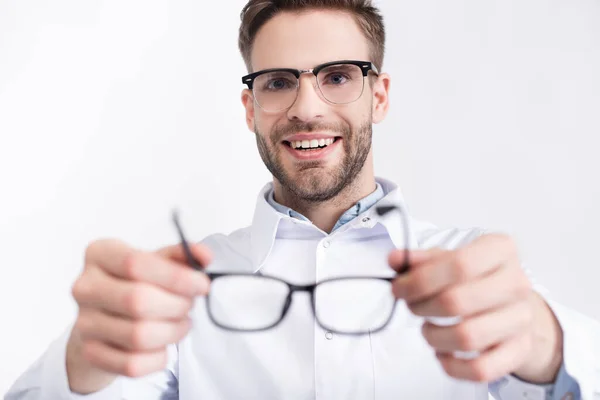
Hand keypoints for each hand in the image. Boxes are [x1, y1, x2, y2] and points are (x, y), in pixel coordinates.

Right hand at [67, 239, 211, 393]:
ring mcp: (84, 322)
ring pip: (138, 336)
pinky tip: (164, 345)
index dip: (177, 277)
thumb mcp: (158, 262)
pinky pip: (132, 365)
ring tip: (181, 323)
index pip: (137, 264)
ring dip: (172, 332)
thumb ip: (183, 255)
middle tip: (189, 305)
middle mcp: (85, 286)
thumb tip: (205, 255)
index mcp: (100, 253)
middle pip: (137, 301)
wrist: (105, 316)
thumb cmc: (136, 283)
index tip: (202, 285)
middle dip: (177, 305)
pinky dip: (158, 358)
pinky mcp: (90, 353)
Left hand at [388, 233, 562, 382]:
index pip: (458, 265)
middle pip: (457, 301)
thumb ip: (421, 259)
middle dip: (421, 307)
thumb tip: (396, 259)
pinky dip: (453, 366)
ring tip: (427, 328)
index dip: (420, 279)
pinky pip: (481, 369)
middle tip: (412, 306)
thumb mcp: (450, 258)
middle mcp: (517, 283)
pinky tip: (443, 352)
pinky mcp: (519, 350)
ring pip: (467, 337)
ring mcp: (521, 319)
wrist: (513, 304)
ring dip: (434, 337)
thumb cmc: (476, 278)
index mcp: (500, 249)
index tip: (399, 287)